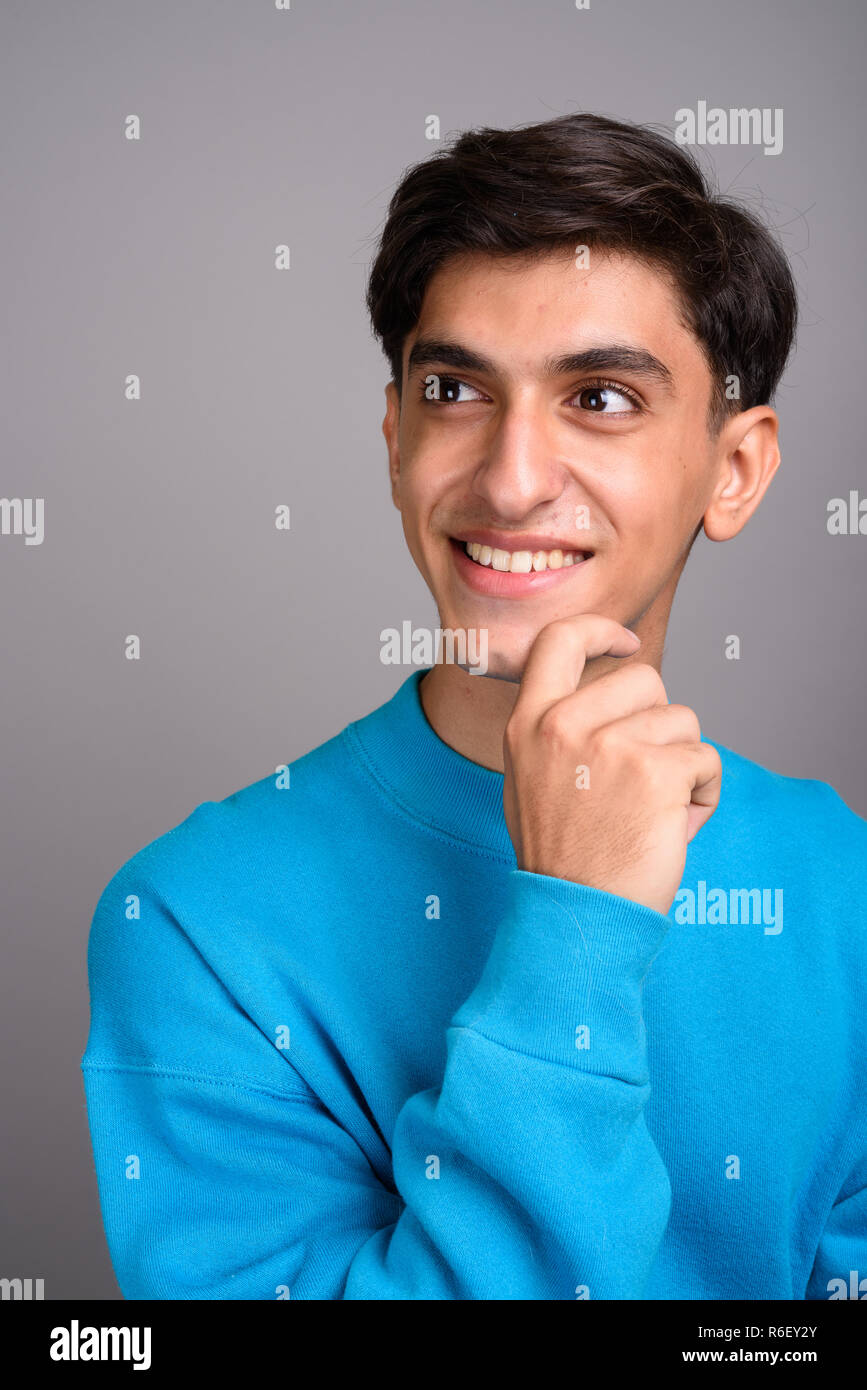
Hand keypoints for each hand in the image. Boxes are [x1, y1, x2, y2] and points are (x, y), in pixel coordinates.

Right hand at [502, 614, 721, 914]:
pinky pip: (706, 760)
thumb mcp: (531, 778)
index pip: (560, 638)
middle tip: (643, 775)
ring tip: (654, 811)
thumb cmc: (563, 857)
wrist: (577, 918)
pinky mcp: (654, 773)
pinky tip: (675, 826)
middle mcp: (562, 726)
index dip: (601, 630)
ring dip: (683, 764)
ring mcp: (608, 746)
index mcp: (527, 724)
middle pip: (645, 679)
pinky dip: (704, 794)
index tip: (626, 645)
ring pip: (682, 721)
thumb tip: (604, 688)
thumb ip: (554, 728)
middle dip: (661, 721)